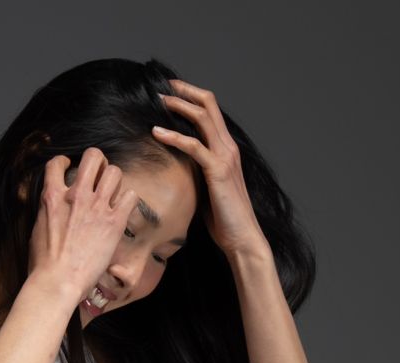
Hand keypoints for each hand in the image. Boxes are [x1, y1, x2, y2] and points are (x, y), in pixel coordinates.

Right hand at [27, 149, 137, 303]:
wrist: (58, 282)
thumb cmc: (44, 264)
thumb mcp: (37, 228)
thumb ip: (48, 211)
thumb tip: (53, 207)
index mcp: (52, 196)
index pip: (57, 162)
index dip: (65, 162)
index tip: (69, 166)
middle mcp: (76, 195)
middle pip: (93, 157)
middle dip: (98, 162)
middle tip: (98, 174)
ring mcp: (97, 208)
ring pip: (115, 172)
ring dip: (115, 181)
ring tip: (112, 193)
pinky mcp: (114, 223)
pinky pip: (131, 197)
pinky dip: (129, 201)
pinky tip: (123, 209)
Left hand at [151, 79, 269, 257]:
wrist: (242, 238)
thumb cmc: (225, 219)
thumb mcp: (208, 188)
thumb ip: (198, 171)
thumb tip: (179, 166)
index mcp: (227, 150)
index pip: (211, 111)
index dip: (192, 97)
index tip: (172, 92)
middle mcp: (228, 147)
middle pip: (208, 104)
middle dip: (184, 91)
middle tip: (162, 87)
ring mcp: (224, 157)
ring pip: (202, 117)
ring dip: (178, 106)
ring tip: (158, 101)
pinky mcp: (217, 171)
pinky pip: (194, 146)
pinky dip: (173, 136)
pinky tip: (156, 132)